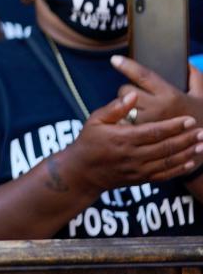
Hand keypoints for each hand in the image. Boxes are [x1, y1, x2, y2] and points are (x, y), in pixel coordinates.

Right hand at [63, 92, 202, 195]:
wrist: (82, 171)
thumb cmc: (89, 142)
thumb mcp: (95, 120)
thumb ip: (115, 108)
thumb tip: (133, 95)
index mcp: (123, 138)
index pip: (154, 131)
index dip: (174, 126)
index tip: (188, 119)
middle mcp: (133, 155)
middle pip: (166, 147)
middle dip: (186, 138)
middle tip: (202, 130)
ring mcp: (138, 169)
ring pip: (168, 161)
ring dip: (187, 152)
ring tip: (201, 144)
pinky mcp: (140, 179)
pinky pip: (164, 174)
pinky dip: (179, 169)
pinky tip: (191, 161)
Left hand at [113, 55, 202, 124]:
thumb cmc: (200, 117)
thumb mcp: (202, 96)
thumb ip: (196, 78)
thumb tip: (187, 63)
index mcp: (170, 95)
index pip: (144, 76)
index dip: (127, 66)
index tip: (115, 59)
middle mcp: (157, 108)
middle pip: (126, 92)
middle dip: (127, 91)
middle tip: (134, 96)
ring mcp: (148, 124)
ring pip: (121, 108)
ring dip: (123, 107)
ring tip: (134, 111)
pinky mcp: (141, 137)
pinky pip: (123, 124)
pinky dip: (124, 122)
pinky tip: (130, 123)